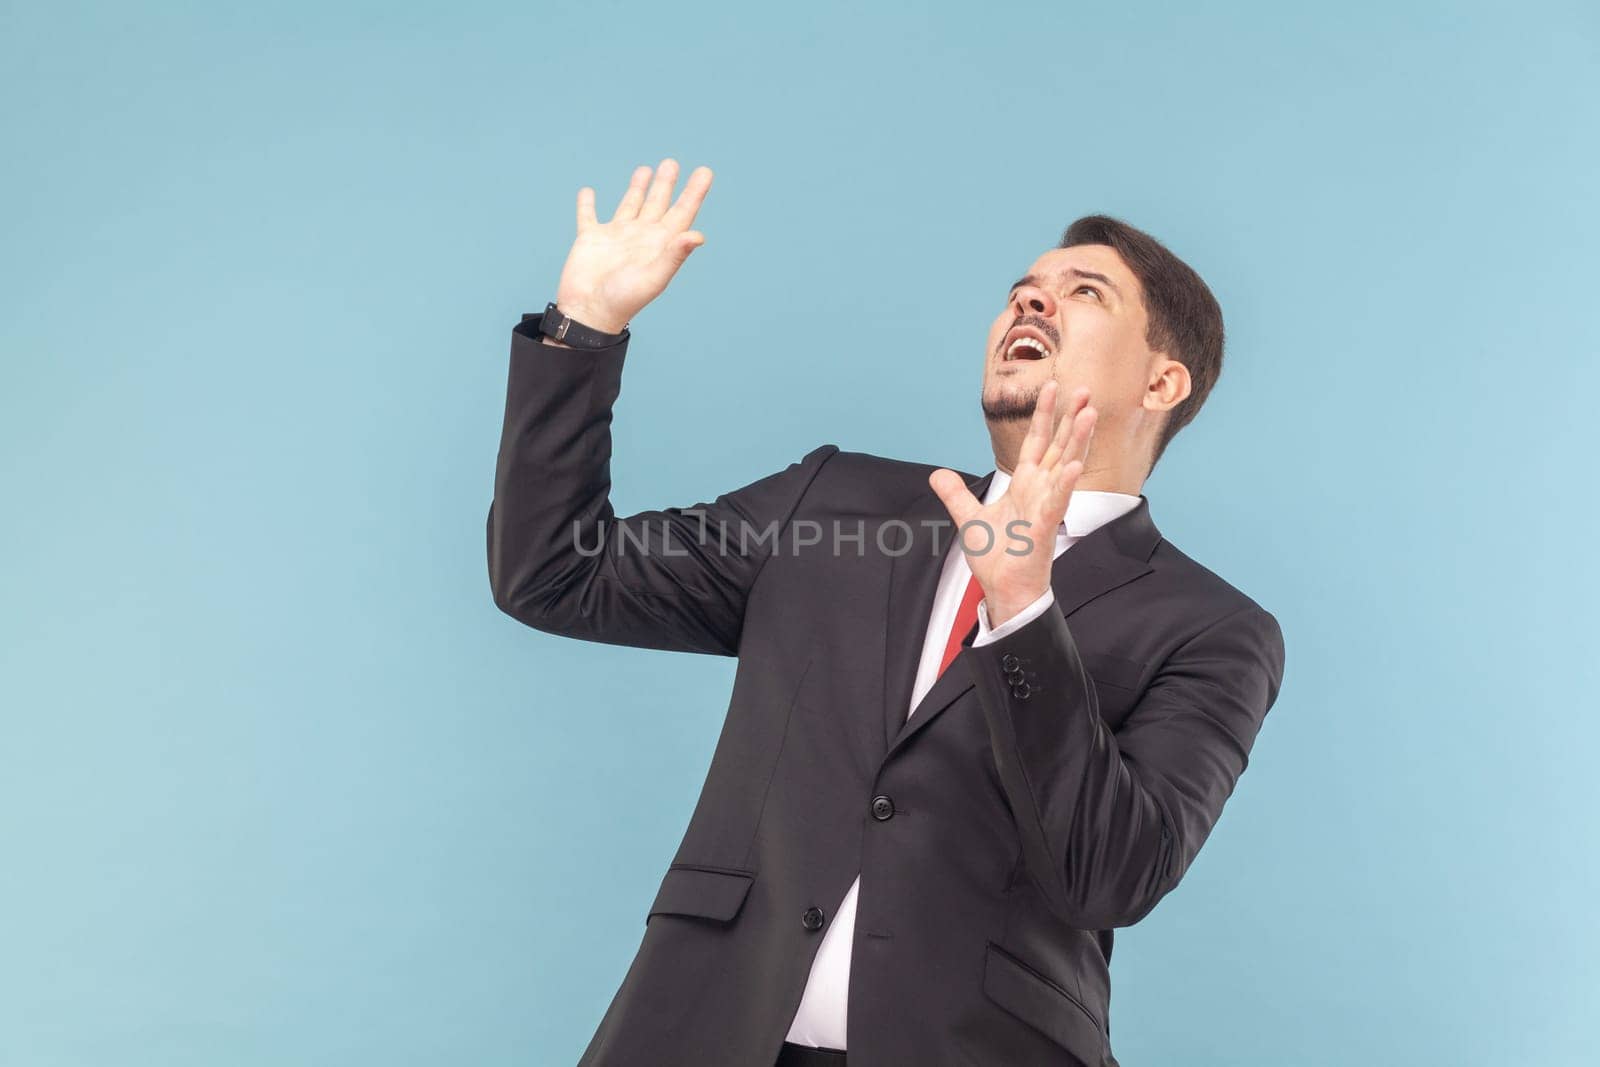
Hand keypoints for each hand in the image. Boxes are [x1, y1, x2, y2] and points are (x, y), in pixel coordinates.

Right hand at [553, 158, 713, 334]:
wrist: (589, 312)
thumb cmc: (624, 300)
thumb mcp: (654, 277)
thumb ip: (674, 255)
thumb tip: (698, 235)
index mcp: (660, 245)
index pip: (682, 213)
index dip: (694, 193)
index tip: (704, 172)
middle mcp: (640, 237)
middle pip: (657, 203)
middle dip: (665, 183)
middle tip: (671, 163)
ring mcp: (615, 237)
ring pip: (629, 204)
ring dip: (637, 188)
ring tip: (645, 169)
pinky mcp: (590, 239)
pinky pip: (588, 216)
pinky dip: (587, 204)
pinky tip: (588, 192)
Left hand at [929, 381, 1096, 627]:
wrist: (1004, 588)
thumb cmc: (998, 557)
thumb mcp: (969, 518)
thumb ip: (955, 494)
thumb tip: (937, 474)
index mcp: (1023, 485)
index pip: (1036, 442)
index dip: (1045, 415)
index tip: (1052, 388)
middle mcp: (1039, 490)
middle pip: (1057, 446)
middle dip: (1070, 418)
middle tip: (1085, 390)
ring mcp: (1045, 506)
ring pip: (1065, 466)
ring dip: (1077, 441)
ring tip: (1089, 414)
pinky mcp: (1044, 527)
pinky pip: (1056, 502)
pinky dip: (1064, 484)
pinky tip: (1074, 465)